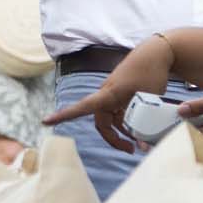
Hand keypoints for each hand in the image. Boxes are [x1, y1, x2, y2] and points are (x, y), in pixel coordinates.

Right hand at [45, 34, 177, 153]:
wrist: (157, 52)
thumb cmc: (152, 73)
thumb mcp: (151, 100)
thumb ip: (146, 124)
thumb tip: (144, 146)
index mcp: (108, 93)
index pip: (82, 107)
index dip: (64, 116)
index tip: (46, 122)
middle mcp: (107, 95)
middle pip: (101, 123)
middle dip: (113, 139)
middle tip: (130, 150)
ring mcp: (114, 96)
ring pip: (111, 121)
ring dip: (122, 133)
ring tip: (138, 144)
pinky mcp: (122, 96)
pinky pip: (118, 115)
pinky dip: (127, 125)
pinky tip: (140, 130)